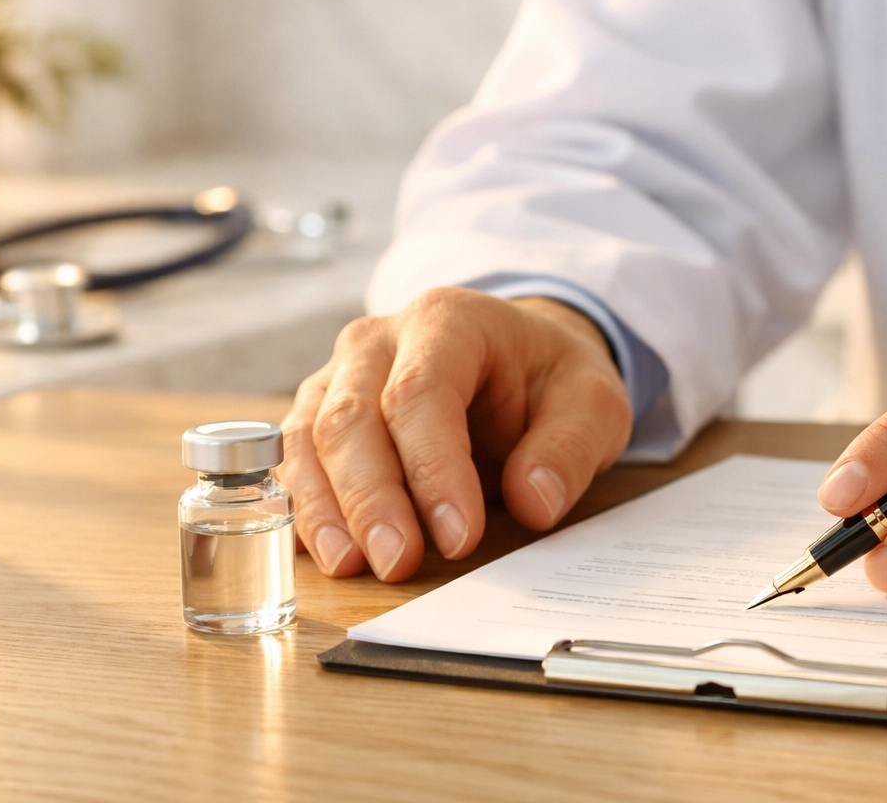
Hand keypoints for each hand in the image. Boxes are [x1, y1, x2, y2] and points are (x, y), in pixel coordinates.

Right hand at [281, 290, 631, 580]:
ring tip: (351, 565)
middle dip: (371, 498)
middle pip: (351, 417)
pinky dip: (304, 510)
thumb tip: (535, 501)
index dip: (434, 468)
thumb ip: (569, 448)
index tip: (461, 536)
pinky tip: (326, 552)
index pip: (421, 392)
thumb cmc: (550, 380)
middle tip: (398, 562)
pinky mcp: (319, 417)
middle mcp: (377, 341)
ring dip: (325, 509)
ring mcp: (339, 377)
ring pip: (308, 440)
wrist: (519, 360)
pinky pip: (293, 463)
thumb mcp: (593, 403)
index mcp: (448, 320)